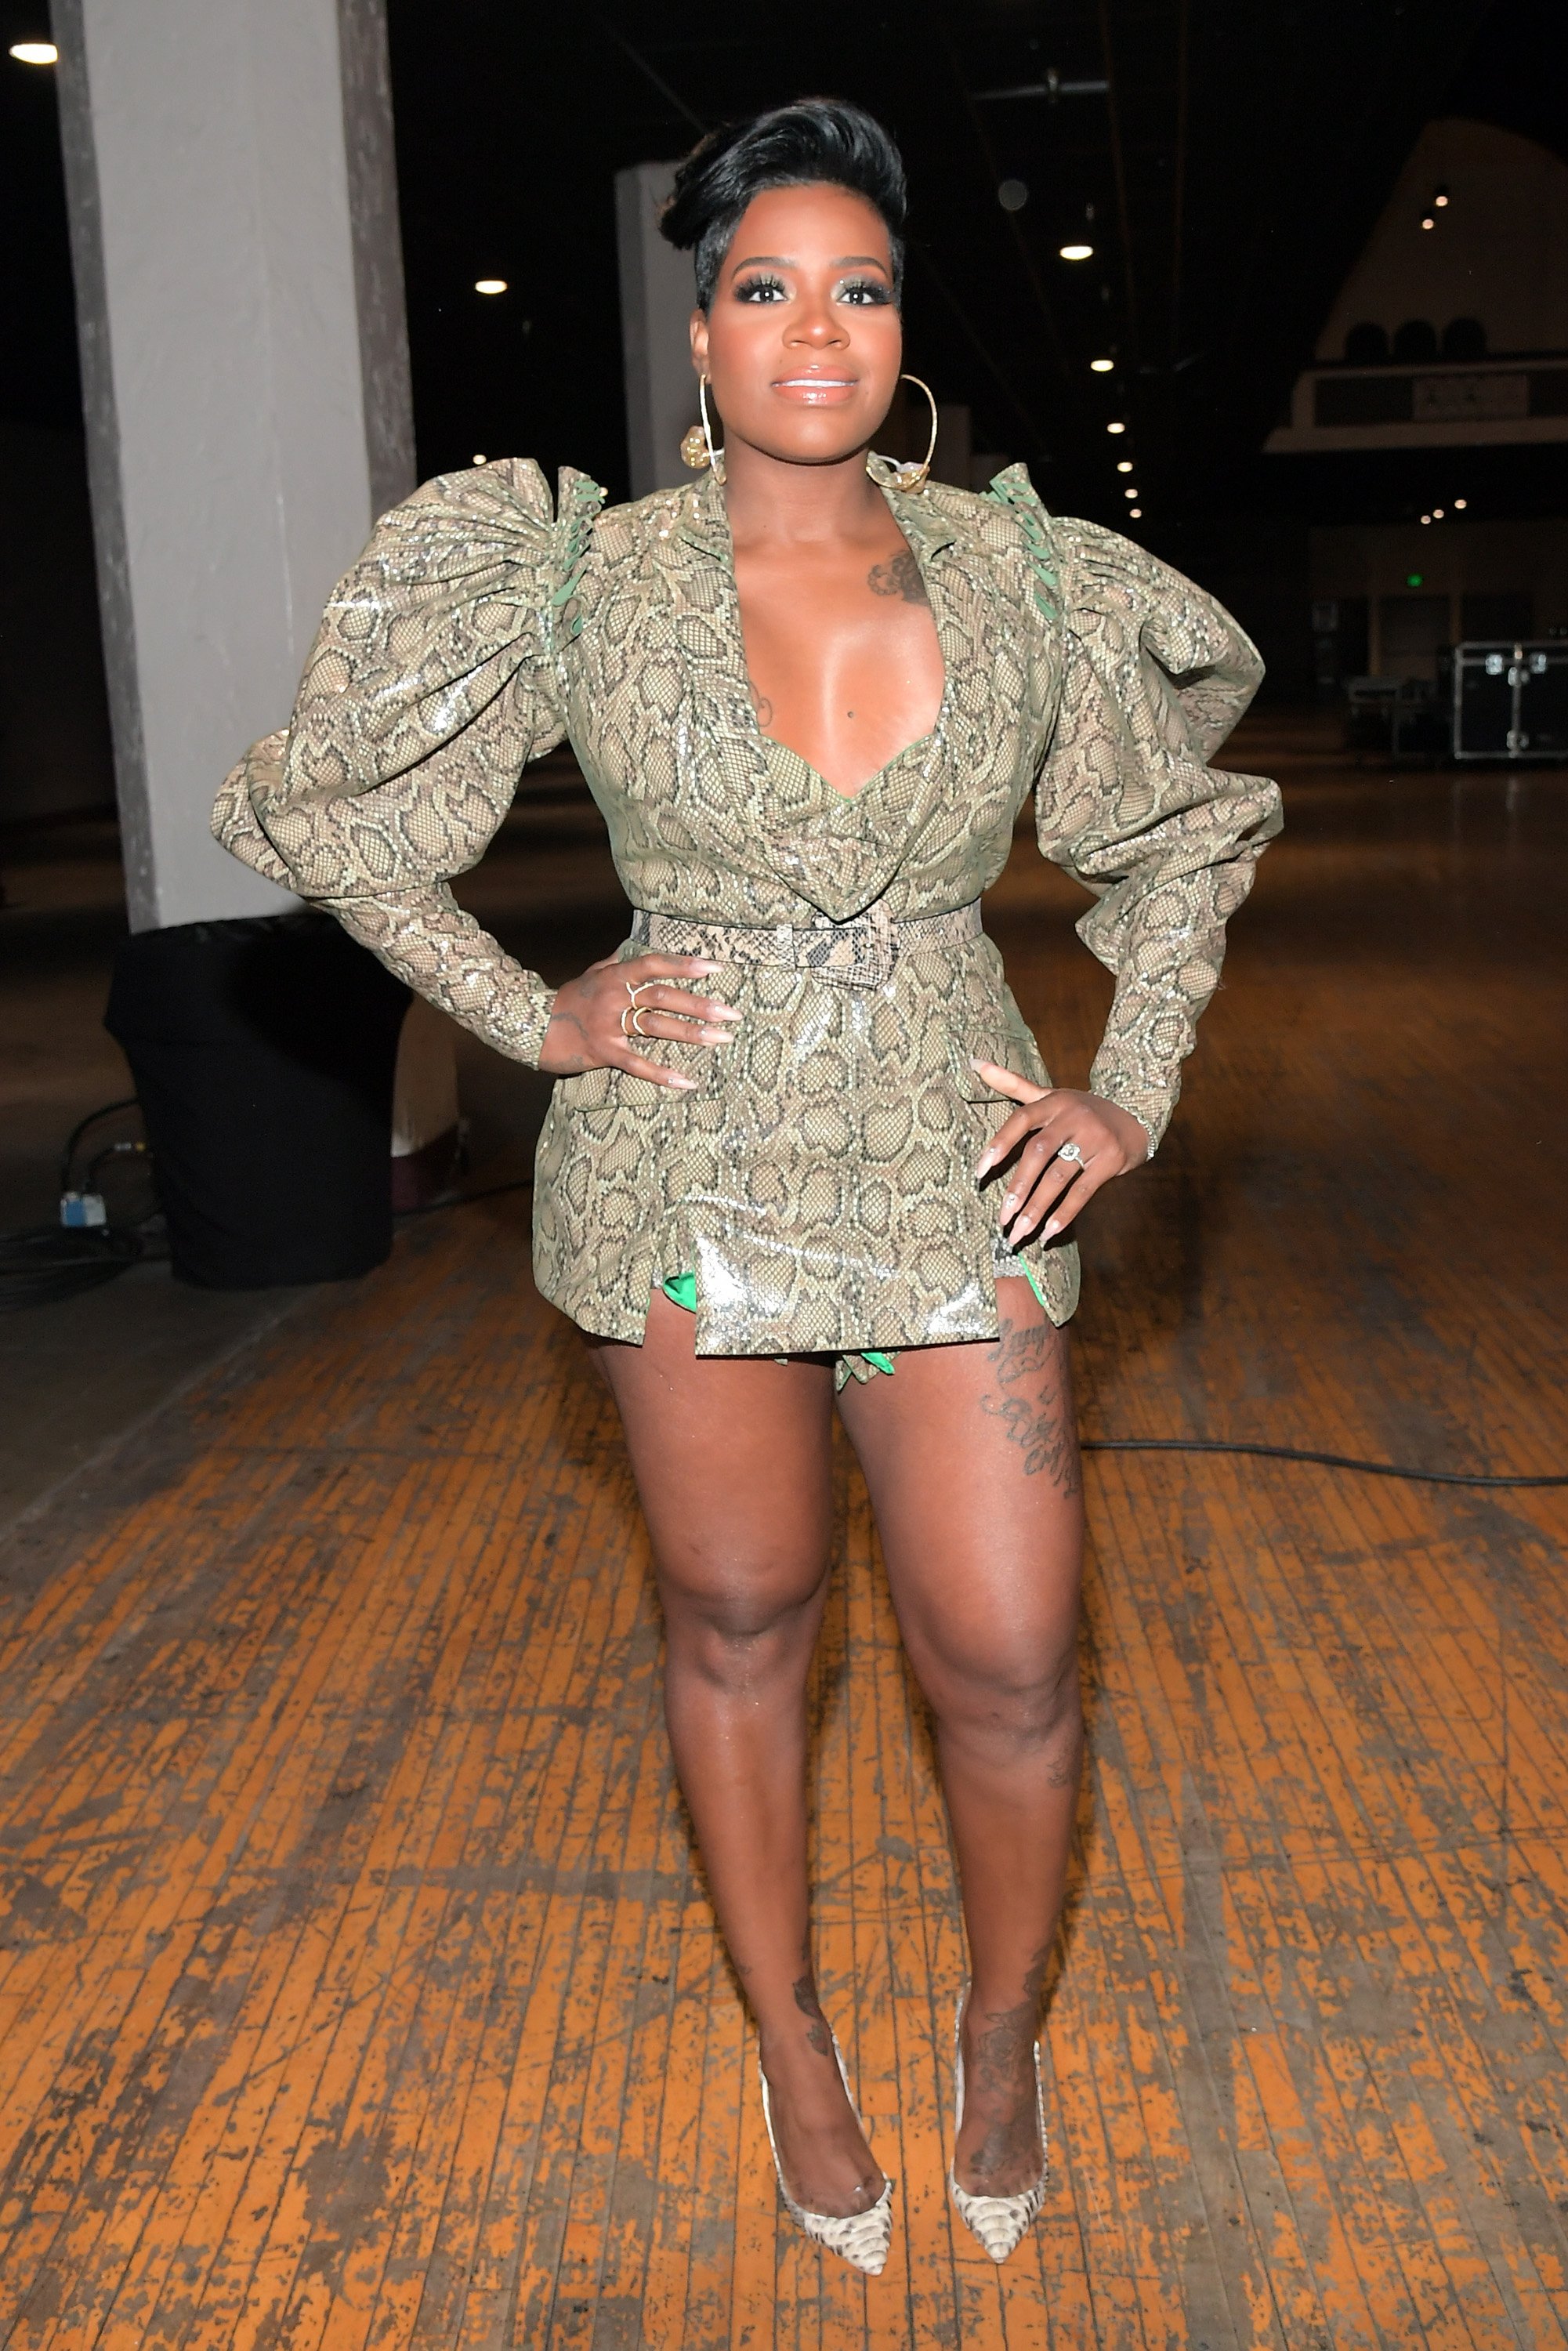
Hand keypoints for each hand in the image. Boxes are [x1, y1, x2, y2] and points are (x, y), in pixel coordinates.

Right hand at [539, 953, 739, 1087]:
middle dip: (700, 1005)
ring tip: (721, 1039)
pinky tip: (687, 1081)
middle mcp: (613, 997)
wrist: (530, 1026)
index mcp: (614, 975)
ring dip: (691, 1033)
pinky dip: (662, 1074)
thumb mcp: (590, 974)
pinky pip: (637, 1065)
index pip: (654, 964)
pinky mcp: (603, 1052)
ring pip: (656, 1027)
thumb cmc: (566, 999)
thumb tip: (629, 947)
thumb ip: (613, 963)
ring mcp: (608, 1025)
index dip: (684, 964)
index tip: (715, 967)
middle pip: (662, 997)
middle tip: (732, 1013)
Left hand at [970, 1061, 1149, 1241]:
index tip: (980, 1172)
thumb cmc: (1082, 1109)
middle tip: (1001, 1217)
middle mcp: (1073, 1117)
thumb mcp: (1051, 1095)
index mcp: (1053, 1102)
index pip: (1021, 1120)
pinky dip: (1064, 1214)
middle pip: (1038, 1152)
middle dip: (1018, 1187)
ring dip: (1037, 1208)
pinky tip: (1049, 1233)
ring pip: (1058, 1176)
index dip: (999, 1144)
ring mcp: (1094, 1139)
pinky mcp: (1110, 1160)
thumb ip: (1013, 1084)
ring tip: (1020, 1231)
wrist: (1136, 1114)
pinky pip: (1083, 1191)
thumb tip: (974, 1062)